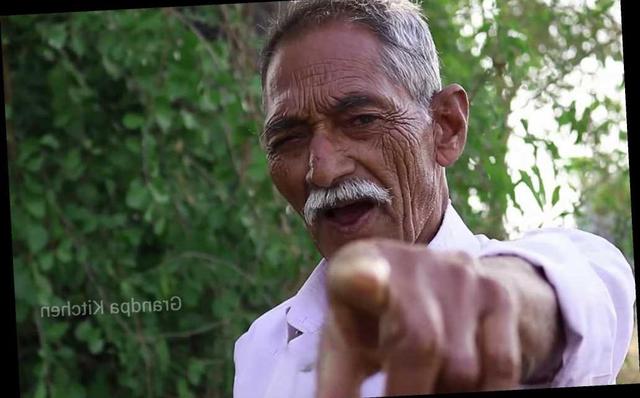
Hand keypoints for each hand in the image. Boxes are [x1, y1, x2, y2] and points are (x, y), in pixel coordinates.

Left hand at [315, 239, 524, 396]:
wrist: (432, 282)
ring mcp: (460, 276)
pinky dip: (484, 395)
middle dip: (407, 395)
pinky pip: (501, 366)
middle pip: (420, 344)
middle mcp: (412, 263)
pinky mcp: (497, 294)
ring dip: (443, 396)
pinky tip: (457, 393)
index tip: (362, 283)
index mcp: (357, 269)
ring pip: (462, 368)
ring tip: (422, 389)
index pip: (357, 271)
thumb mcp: (345, 344)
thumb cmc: (371, 322)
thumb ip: (336, 382)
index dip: (361, 278)